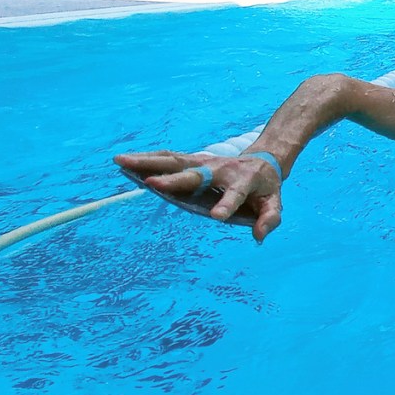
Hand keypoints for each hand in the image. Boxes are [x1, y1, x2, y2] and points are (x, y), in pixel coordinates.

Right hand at [114, 150, 282, 241]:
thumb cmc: (266, 188)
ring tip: (121, 161)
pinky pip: (169, 158)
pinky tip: (125, 162)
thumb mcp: (274, 204)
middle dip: (173, 179)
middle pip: (196, 174)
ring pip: (175, 160)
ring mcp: (205, 163)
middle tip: (150, 182)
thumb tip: (258, 236)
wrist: (263, 160)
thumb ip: (269, 219)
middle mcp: (221, 169)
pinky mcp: (194, 161)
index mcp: (244, 181)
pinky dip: (148, 158)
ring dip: (148, 161)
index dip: (227, 205)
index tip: (216, 217)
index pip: (235, 194)